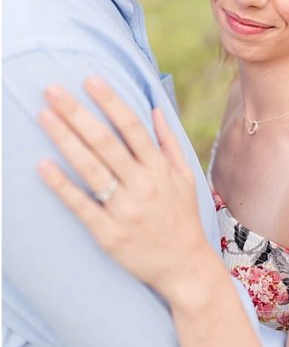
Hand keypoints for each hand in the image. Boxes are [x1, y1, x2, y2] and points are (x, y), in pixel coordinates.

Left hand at [36, 77, 207, 300]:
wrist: (185, 266)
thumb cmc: (182, 218)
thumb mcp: (185, 177)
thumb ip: (168, 143)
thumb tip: (156, 109)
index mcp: (160, 169)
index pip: (132, 127)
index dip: (110, 102)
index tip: (90, 80)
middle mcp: (143, 185)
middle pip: (106, 142)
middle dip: (78, 113)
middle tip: (53, 90)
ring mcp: (125, 209)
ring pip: (91, 168)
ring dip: (65, 140)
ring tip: (44, 116)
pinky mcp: (108, 233)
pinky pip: (81, 205)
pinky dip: (62, 185)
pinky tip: (43, 166)